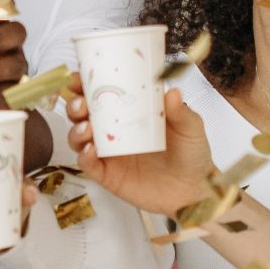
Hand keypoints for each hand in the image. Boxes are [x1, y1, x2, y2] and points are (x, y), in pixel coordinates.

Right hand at [65, 87, 214, 214]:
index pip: (102, 94)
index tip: (78, 77)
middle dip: (75, 105)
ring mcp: (109, 154)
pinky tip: (90, 150)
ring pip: (79, 138)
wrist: (194, 191)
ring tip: (86, 127)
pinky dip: (83, 156)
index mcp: (130, 112)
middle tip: (81, 103)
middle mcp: (114, 132)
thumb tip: (172, 91)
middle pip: (83, 114)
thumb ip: (180, 111)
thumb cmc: (192, 155)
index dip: (85, 84)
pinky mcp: (107, 175)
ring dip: (76, 130)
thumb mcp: (191, 128)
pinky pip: (87, 165)